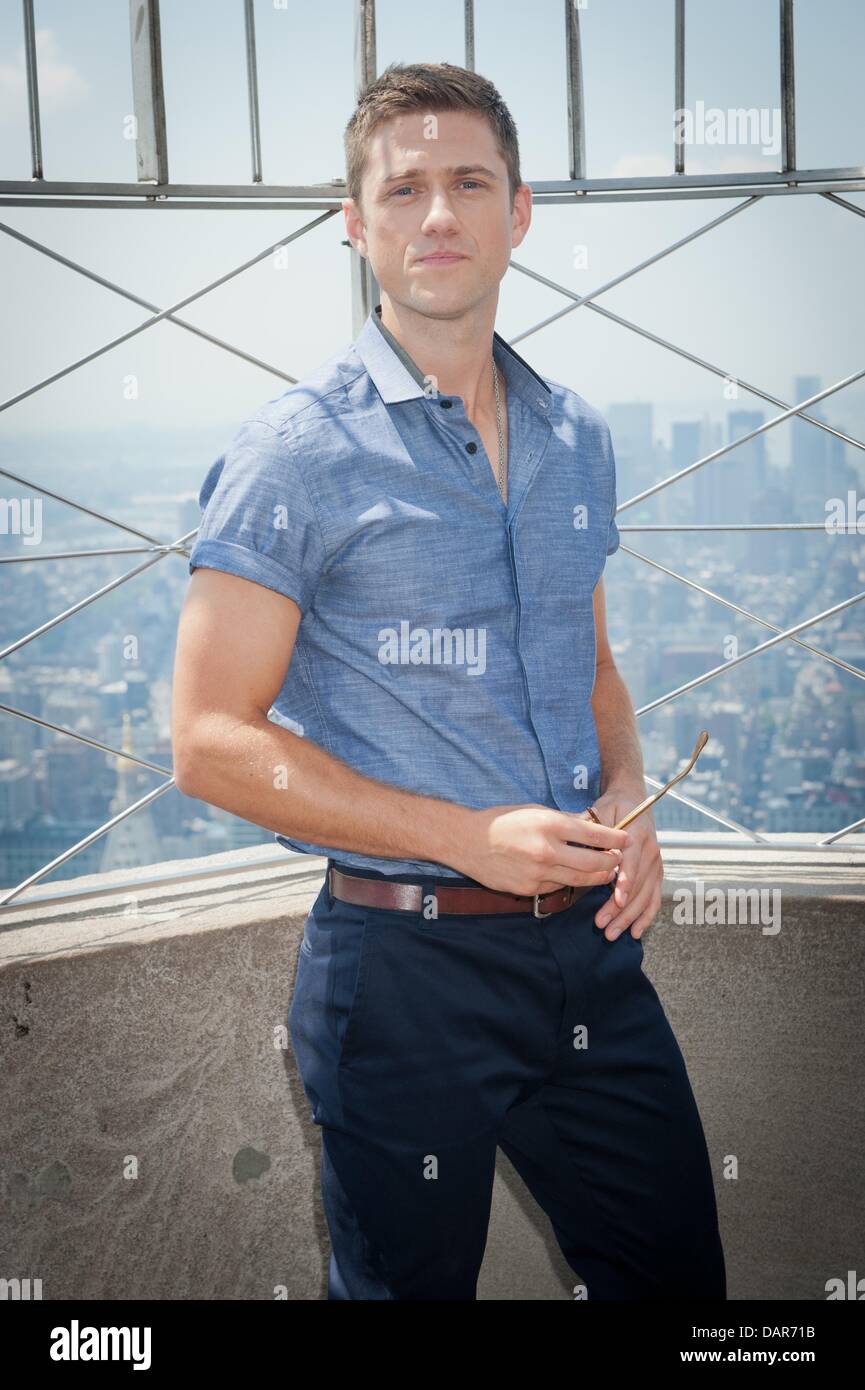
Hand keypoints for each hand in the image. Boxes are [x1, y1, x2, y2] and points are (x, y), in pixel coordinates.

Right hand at [458, 803, 630, 897]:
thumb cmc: (502, 820)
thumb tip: (590, 827)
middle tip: (619, 858)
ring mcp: (538, 873)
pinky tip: (577, 877)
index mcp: (550, 824)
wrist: (467, 841)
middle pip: (594, 862)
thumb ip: (564, 821)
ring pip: (580, 879)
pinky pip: (559, 888)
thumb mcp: (535, 810)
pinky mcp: (530, 889)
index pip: (594, 833)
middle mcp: (547, 850)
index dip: (615, 837)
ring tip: (607, 872)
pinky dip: (571, 882)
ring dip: (597, 876)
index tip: (626, 837)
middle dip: (611, 861)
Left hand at [589, 787, 662, 941]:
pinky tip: (636, 932)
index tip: (615, 900)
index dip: (625, 883)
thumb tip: (581, 846)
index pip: (632, 863)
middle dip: (621, 909)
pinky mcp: (657, 872)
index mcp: (637, 835)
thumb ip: (594, 828)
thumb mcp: (601, 809)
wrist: (634, 798)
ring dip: (630, 917)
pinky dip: (646, 916)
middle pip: (638, 885)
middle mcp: (651, 850)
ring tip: (613, 934)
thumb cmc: (613, 806)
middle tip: (603, 926)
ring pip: (646, 896)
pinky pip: (654, 897)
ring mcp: (656, 862)